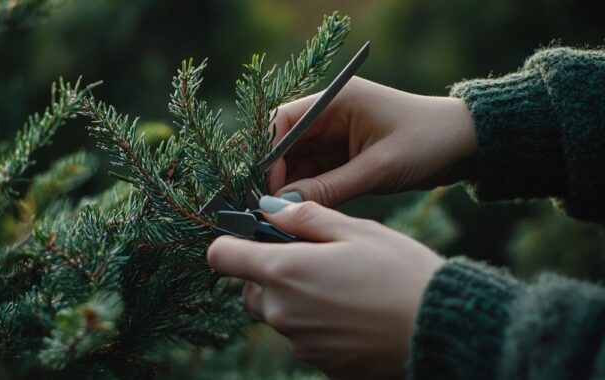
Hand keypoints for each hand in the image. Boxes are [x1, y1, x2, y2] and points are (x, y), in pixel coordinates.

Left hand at [207, 196, 443, 378]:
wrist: (441, 330)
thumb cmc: (400, 272)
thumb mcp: (355, 230)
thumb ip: (304, 216)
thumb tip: (268, 208)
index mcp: (285, 271)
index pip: (221, 256)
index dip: (231, 243)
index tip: (253, 238)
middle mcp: (283, 311)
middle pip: (250, 289)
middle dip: (271, 273)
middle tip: (314, 260)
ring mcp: (300, 343)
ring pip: (278, 314)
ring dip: (296, 299)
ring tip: (342, 287)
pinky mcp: (320, 364)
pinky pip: (304, 338)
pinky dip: (317, 324)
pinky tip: (353, 313)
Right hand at [268, 76, 476, 205]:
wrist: (467, 144)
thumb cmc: (426, 143)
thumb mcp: (376, 169)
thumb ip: (327, 189)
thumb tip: (282, 206)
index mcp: (335, 100)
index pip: (283, 122)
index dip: (268, 155)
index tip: (267, 189)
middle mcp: (330, 114)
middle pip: (285, 143)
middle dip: (277, 175)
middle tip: (271, 209)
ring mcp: (335, 134)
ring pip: (297, 161)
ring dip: (291, 186)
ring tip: (287, 216)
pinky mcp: (344, 154)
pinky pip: (315, 172)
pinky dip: (309, 191)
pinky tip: (305, 211)